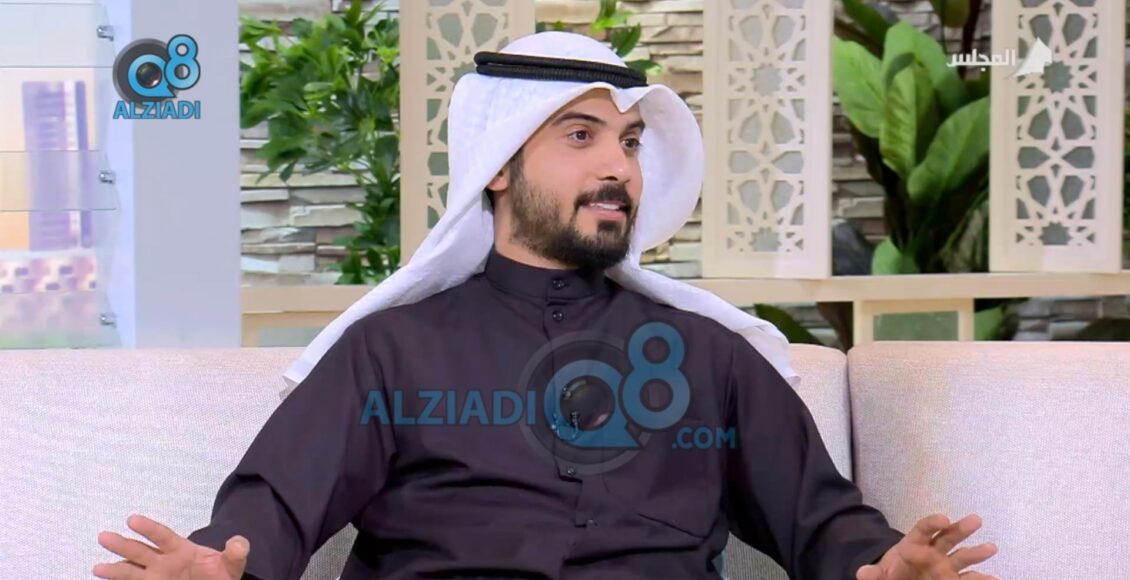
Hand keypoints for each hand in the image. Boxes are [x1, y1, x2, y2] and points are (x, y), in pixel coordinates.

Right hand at [93, 514, 249, 578]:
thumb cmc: (221, 575)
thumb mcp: (232, 564)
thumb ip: (235, 552)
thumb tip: (239, 542)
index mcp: (181, 550)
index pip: (163, 536)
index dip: (148, 528)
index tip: (132, 519)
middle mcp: (164, 562)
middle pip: (140, 551)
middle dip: (122, 544)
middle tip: (103, 536)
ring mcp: (157, 577)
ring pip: (132, 571)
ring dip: (115, 569)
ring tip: (97, 567)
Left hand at [857, 514, 997, 579]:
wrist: (902, 578)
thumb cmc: (892, 572)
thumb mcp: (880, 574)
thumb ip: (874, 574)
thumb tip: (862, 573)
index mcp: (913, 544)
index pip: (923, 530)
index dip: (933, 523)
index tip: (944, 519)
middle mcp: (933, 552)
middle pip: (947, 537)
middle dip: (960, 529)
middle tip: (975, 520)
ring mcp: (945, 566)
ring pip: (962, 556)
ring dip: (976, 552)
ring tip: (991, 547)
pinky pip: (968, 579)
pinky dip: (982, 578)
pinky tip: (995, 578)